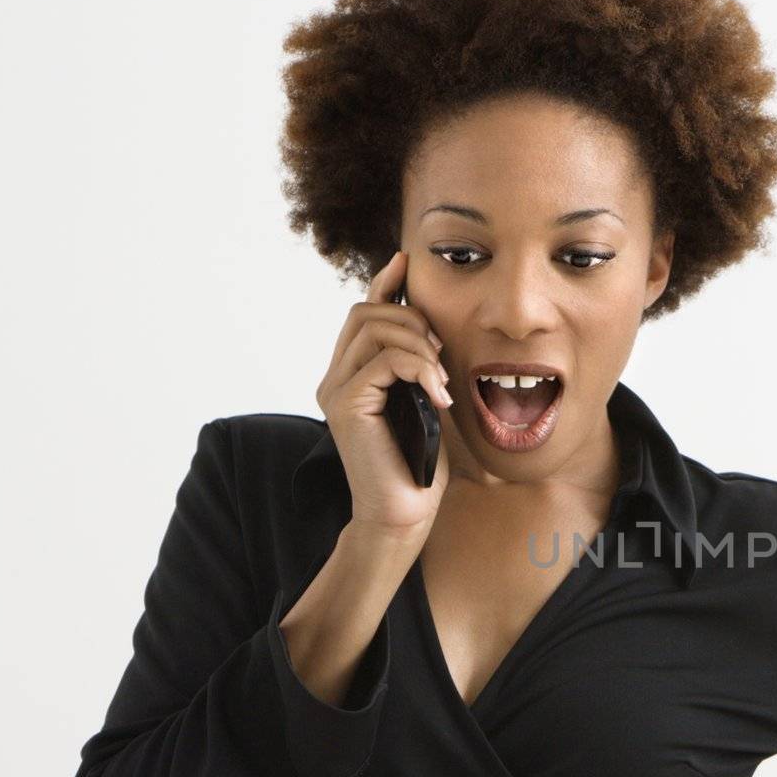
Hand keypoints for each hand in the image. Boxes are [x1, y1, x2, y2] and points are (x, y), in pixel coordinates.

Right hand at [317, 249, 452, 534]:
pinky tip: (439, 398)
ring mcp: (336, 390)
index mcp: (352, 374)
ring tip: (441, 381)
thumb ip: (419, 367)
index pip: (363, 312)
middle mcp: (335, 377)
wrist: (404, 514)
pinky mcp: (346, 404)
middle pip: (365, 311)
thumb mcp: (426, 402)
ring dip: (419, 346)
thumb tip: (431, 328)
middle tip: (440, 356)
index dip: (385, 283)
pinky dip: (420, 369)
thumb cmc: (420, 466)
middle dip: (411, 319)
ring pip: (375, 328)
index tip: (407, 262)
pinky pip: (385, 360)